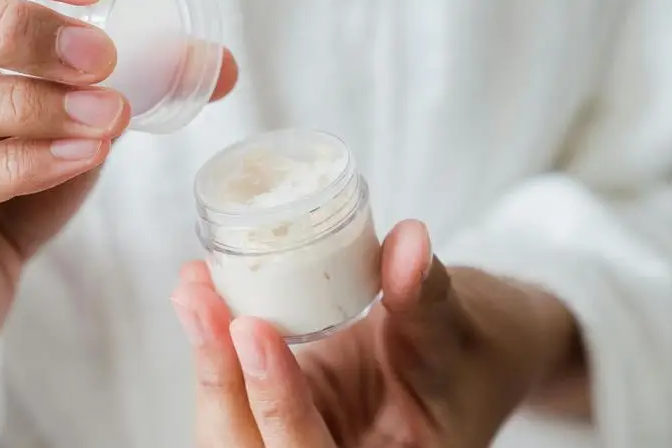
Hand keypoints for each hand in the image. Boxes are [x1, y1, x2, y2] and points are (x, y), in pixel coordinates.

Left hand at [173, 221, 581, 446]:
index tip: (252, 329)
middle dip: (221, 378)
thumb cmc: (477, 353)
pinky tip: (205, 293)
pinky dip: (219, 344)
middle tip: (199, 301)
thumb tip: (408, 242)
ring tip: (194, 289)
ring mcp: (306, 434)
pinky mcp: (289, 403)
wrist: (476, 354)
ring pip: (237, 423)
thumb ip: (425, 292)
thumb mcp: (457, 327)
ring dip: (209, 359)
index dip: (278, 403)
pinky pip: (241, 387)